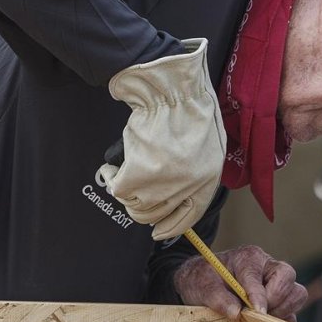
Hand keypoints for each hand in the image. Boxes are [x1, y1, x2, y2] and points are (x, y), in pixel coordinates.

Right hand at [98, 38, 224, 240]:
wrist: (173, 89)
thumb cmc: (191, 108)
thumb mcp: (208, 144)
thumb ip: (196, 172)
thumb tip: (178, 192)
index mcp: (208, 179)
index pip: (189, 216)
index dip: (172, 227)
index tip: (159, 232)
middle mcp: (188, 187)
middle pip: (159, 214)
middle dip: (143, 209)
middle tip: (134, 196)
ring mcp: (164, 184)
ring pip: (137, 206)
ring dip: (127, 194)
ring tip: (123, 176)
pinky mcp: (140, 174)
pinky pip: (121, 190)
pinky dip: (113, 179)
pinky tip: (114, 168)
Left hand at [174, 246, 307, 321]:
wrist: (201, 283)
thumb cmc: (201, 280)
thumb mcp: (201, 285)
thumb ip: (217, 297)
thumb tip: (236, 313)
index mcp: (249, 258)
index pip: (261, 276)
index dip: (260, 295)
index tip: (258, 312)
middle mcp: (267, 267)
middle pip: (288, 277)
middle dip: (276, 299)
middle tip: (258, 314)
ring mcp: (276, 284)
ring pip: (297, 293)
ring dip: (283, 310)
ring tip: (261, 320)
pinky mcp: (279, 302)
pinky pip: (292, 312)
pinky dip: (283, 321)